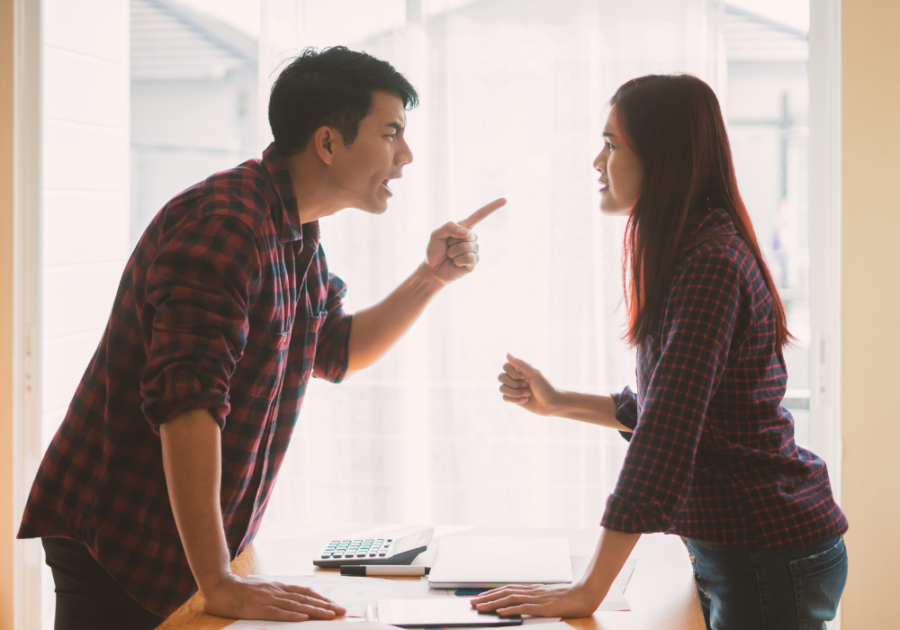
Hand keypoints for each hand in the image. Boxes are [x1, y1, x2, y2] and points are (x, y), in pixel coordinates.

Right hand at [202, 574, 346, 621]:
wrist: (220, 586)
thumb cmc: (239, 590)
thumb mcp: (262, 587)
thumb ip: (275, 592)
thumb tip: (288, 598)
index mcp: (279, 587)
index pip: (305, 592)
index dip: (321, 598)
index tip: (333, 604)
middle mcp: (278, 591)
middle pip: (306, 599)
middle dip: (325, 605)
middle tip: (341, 610)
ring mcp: (270, 599)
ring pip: (297, 606)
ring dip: (315, 611)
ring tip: (330, 615)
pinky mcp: (260, 609)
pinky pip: (279, 613)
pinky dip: (293, 616)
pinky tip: (304, 619)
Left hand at [425, 198, 505, 284]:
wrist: (433, 269)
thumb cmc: (435, 250)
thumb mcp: (436, 234)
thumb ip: (449, 227)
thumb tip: (465, 232)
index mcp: (464, 227)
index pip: (479, 215)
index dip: (492, 207)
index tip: (504, 200)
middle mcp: (472, 238)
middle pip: (467, 235)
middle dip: (452, 242)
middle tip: (447, 247)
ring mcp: (474, 250)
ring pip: (466, 247)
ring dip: (453, 252)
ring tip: (450, 256)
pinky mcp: (474, 262)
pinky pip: (468, 258)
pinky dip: (457, 260)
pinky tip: (455, 263)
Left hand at [471, 582, 602, 618]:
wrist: (586, 594)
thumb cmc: (569, 598)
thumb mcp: (549, 597)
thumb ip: (536, 599)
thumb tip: (523, 603)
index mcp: (533, 589)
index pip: (508, 589)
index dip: (492, 593)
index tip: (480, 597)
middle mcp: (532, 591)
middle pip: (505, 592)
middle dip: (487, 598)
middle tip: (472, 603)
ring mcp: (537, 598)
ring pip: (510, 599)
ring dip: (493, 603)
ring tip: (480, 607)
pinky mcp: (544, 607)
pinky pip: (524, 608)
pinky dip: (510, 609)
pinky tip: (501, 612)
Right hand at [498, 353, 560, 415]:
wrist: (551, 404)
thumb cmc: (545, 387)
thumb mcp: (534, 374)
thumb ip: (520, 364)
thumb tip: (507, 354)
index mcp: (520, 370)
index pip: (505, 366)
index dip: (513, 373)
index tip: (524, 377)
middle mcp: (515, 378)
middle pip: (501, 377)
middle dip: (514, 384)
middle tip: (526, 386)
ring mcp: (514, 389)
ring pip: (502, 388)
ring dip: (515, 393)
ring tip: (527, 394)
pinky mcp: (513, 399)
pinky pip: (504, 398)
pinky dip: (515, 400)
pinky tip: (525, 400)